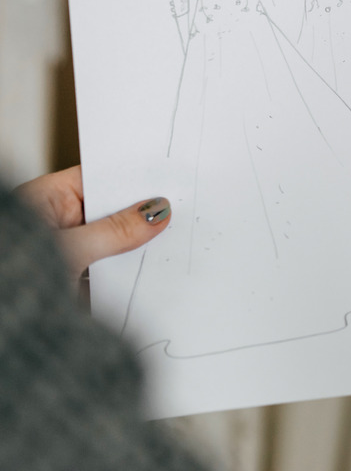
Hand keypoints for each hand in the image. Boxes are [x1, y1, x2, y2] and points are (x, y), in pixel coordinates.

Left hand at [13, 166, 170, 279]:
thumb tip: (152, 214)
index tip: (163, 181)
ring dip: (132, 245)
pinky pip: (104, 269)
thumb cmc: (12, 278)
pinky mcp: (69, 281)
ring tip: (165, 241)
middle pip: (106, 211)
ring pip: (108, 241)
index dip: (130, 179)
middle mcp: (52, 223)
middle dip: (136, 215)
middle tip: (172, 212)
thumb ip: (115, 231)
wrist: (3, 332)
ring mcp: (62, 252)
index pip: (96, 179)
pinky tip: (147, 270)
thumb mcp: (71, 248)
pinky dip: (124, 270)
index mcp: (43, 200)